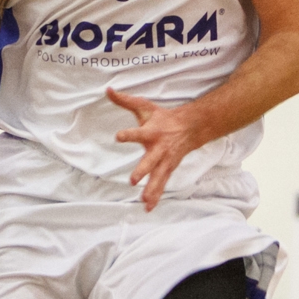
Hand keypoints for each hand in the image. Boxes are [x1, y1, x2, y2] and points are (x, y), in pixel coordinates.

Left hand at [107, 86, 203, 209]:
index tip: (118, 136)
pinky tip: (148, 207)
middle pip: (150, 161)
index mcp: (152, 132)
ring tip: (143, 201)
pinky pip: (161, 184)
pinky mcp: (168, 169)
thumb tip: (107, 90)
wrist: (190, 128)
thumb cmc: (162, 118)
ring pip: (158, 177)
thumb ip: (125, 101)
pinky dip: (156, 197)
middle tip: (133, 180)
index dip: (129, 135)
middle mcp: (158, 149)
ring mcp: (165, 161)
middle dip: (143, 171)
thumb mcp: (144, 107)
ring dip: (151, 189)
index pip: (138, 133)